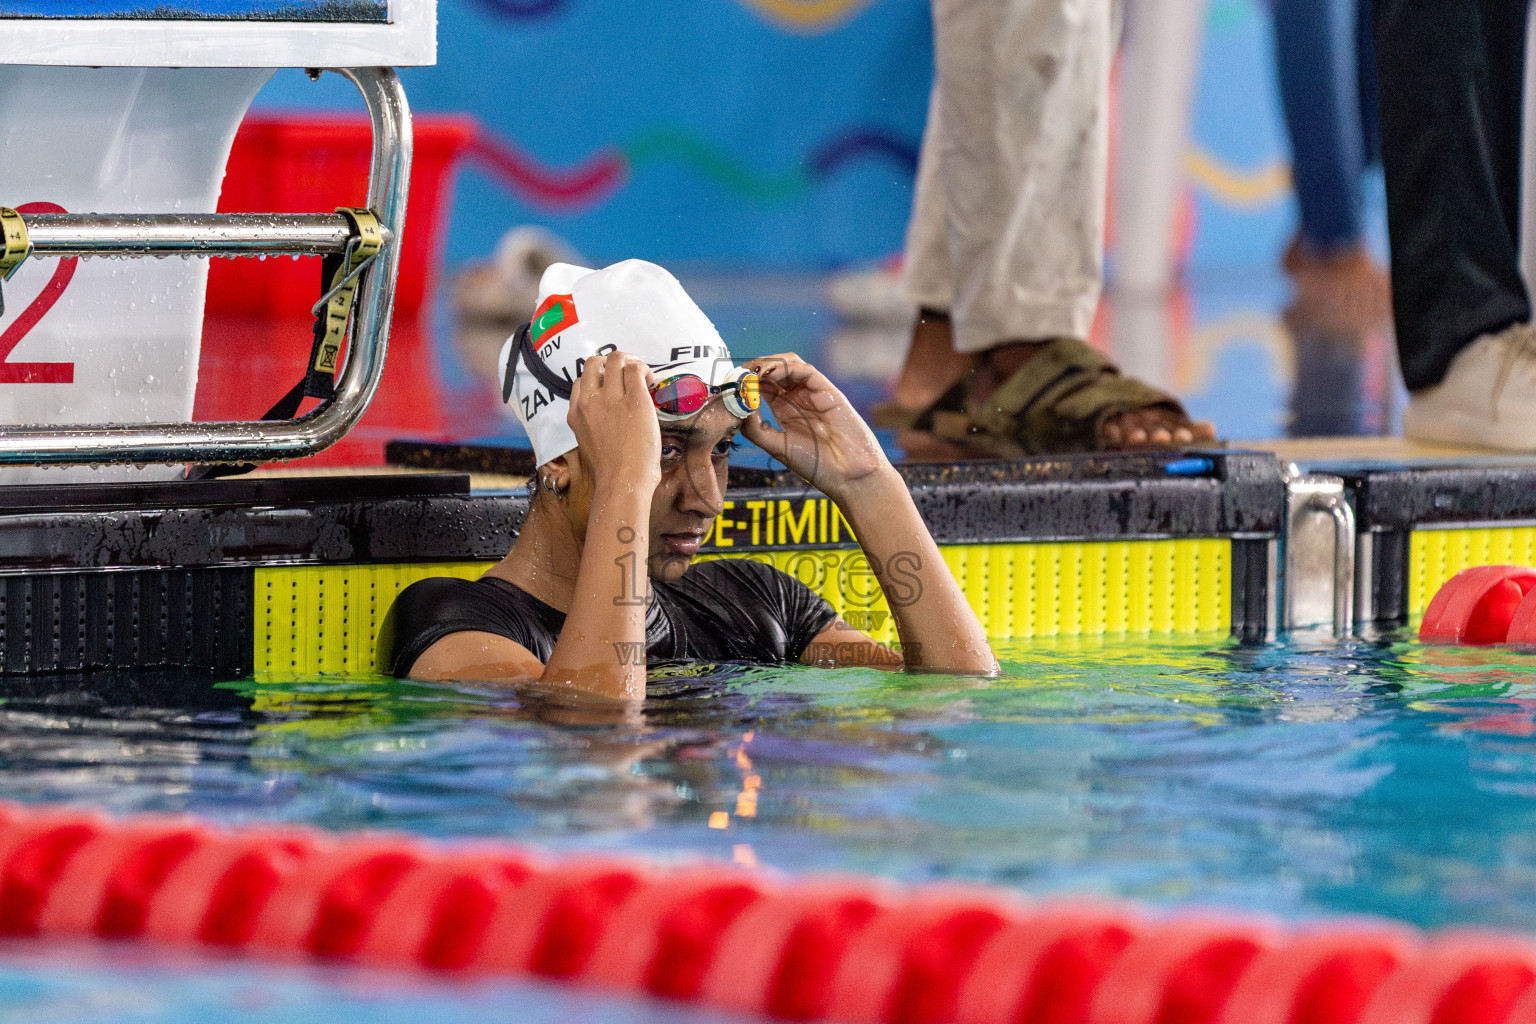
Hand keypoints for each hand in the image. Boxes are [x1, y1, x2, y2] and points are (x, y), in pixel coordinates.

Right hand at [567, 352, 660, 488]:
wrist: (622, 483)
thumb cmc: (611, 473)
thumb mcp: (589, 443)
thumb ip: (594, 423)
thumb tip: (611, 415)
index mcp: (576, 413)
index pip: (581, 381)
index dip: (599, 379)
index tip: (614, 388)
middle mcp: (589, 401)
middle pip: (594, 362)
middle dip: (612, 363)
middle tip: (629, 375)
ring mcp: (610, 399)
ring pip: (616, 358)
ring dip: (631, 361)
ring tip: (643, 376)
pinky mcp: (634, 400)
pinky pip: (635, 369)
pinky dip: (645, 370)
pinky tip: (651, 383)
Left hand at [741, 353, 891, 497]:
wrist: (848, 475)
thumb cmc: (817, 465)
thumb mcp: (777, 447)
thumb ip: (755, 429)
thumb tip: (738, 408)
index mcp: (786, 410)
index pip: (763, 386)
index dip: (746, 382)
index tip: (731, 385)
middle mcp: (799, 398)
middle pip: (774, 371)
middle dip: (754, 369)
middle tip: (738, 375)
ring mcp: (813, 393)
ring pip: (789, 365)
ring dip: (768, 364)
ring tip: (752, 373)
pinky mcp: (828, 391)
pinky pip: (805, 370)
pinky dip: (786, 367)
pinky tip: (770, 374)